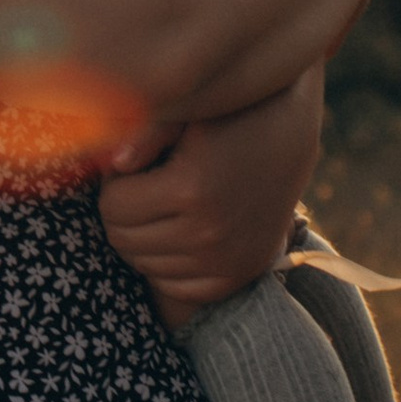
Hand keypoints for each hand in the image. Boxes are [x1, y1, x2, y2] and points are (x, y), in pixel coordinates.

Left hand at [96, 63, 325, 329]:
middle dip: (122, 212)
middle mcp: (208, 232)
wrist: (289, 138)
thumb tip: (111, 165)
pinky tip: (180, 229)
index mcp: (190, 188)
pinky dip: (166, 263)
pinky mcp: (236, 277)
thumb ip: (142, 134)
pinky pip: (174, 287)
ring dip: (142, 237)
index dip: (113, 184)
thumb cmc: (226, 116)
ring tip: (164, 203)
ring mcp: (225, 261)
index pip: (111, 206)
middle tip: (142, 186)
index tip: (131, 166)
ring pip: (144, 265)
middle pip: (123, 240)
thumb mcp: (185, 114)